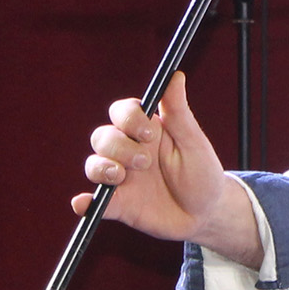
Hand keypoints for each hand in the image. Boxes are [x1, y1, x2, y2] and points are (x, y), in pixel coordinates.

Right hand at [74, 71, 262, 266]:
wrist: (206, 214)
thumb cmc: (201, 172)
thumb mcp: (193, 142)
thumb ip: (178, 112)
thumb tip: (176, 75)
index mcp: (146, 131)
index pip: (122, 113)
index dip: (128, 118)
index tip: (149, 133)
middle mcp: (128, 151)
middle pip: (103, 137)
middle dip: (119, 146)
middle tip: (145, 161)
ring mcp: (121, 178)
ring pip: (94, 164)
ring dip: (102, 168)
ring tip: (121, 176)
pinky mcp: (118, 204)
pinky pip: (95, 202)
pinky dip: (84, 203)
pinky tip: (82, 203)